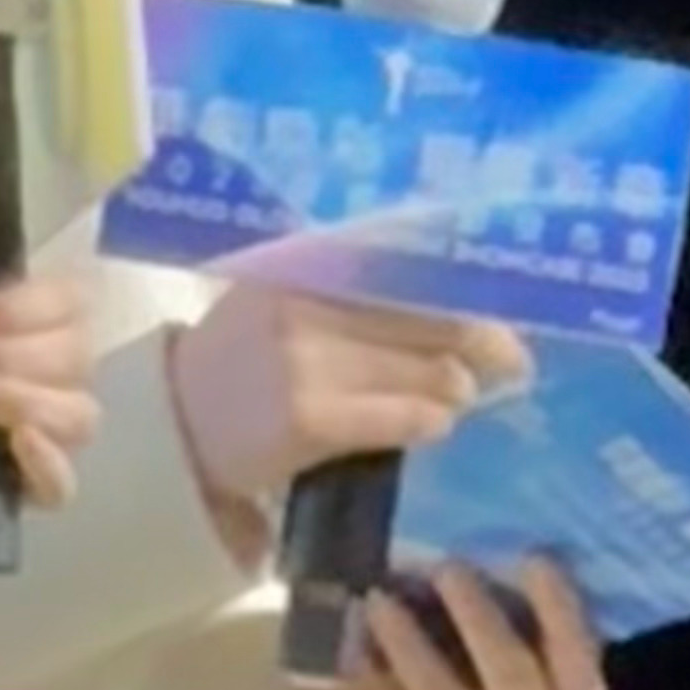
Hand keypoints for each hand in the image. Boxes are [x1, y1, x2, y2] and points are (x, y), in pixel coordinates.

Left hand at [0, 275, 100, 506]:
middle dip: (15, 355)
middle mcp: (26, 367)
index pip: (67, 304)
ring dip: (26, 399)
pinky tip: (16, 444)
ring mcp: (16, 426)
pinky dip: (50, 465)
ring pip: (76, 416)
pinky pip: (58, 486)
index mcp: (7, 313)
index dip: (24, 310)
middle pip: (78, 358)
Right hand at [165, 289, 526, 529]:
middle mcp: (308, 300)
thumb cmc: (245, 359)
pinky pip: (405, 417)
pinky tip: (434, 424)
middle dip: (486, 343)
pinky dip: (431, 421)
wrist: (176, 426)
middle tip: (513, 360)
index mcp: (307, 262)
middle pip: (435, 318)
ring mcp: (308, 359)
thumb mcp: (290, 300)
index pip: (414, 265)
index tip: (507, 305)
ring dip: (456, 389)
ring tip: (458, 397)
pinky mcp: (310, 416)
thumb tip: (464, 305)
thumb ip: (360, 293)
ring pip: (430, 371)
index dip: (471, 288)